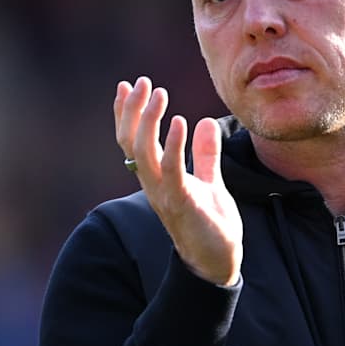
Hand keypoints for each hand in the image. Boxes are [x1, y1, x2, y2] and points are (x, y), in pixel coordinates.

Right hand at [116, 77, 242, 285]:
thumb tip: (205, 122)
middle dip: (132, 111)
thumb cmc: (211, 225)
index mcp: (156, 178)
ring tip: (158, 94)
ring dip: (147, 121)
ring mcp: (164, 194)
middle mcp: (153, 184)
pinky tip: (180, 121)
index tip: (128, 85)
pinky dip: (174, 145)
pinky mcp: (182, 203)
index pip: (131, 141)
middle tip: (142, 83)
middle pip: (130, 143)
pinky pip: (172, 170)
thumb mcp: (210, 182)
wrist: (218, 262)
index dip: (126, 114)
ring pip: (143, 153)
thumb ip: (205, 154)